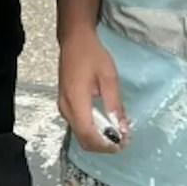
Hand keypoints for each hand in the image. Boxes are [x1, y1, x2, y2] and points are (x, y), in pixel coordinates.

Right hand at [58, 29, 128, 153]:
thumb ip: (115, 104)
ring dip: (98, 139)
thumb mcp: (109, 77)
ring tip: (117, 133)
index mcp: (76, 100)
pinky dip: (92, 130)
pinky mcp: (65, 104)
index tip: (122, 144)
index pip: (88, 135)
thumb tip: (123, 128)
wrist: (74, 40)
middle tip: (123, 140)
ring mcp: (63, 107)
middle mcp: (66, 108)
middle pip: (83, 139)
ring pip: (80, 134)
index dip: (105, 145)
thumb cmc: (92, 55)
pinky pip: (78, 125)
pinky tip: (106, 124)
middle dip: (103, 145)